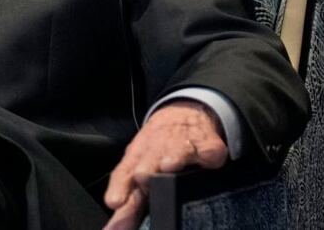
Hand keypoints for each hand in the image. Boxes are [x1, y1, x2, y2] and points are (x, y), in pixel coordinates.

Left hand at [102, 100, 227, 229]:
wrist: (180, 115)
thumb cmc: (155, 151)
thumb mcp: (136, 173)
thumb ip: (128, 207)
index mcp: (136, 161)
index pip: (124, 174)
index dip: (120, 188)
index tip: (114, 202)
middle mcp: (156, 152)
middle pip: (149, 160)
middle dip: (146, 168)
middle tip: (141, 177)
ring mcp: (182, 146)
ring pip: (176, 149)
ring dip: (173, 156)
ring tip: (169, 164)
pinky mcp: (208, 145)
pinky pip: (209, 150)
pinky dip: (208, 154)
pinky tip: (208, 159)